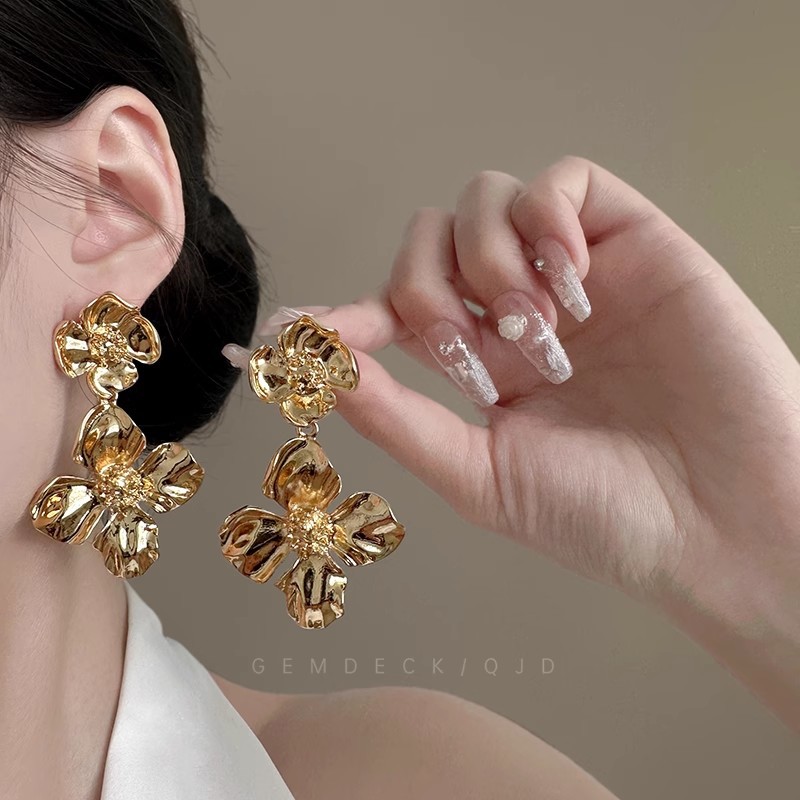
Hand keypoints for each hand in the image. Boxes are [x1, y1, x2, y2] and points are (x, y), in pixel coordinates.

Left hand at [266, 157, 799, 725]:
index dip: (343, 315)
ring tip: (541, 330)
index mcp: (485, 367)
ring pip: (486, 200)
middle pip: (428, 241)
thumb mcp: (480, 477)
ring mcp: (574, 275)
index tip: (296, 332)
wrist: (723, 519)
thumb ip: (397, 418)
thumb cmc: (608, 516)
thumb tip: (318, 368)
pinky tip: (570, 282)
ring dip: (489, 261)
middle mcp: (521, 313)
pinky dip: (547, 220)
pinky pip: (566, 182)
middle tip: (473, 358)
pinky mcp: (633, 243)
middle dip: (427, 293)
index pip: (395, 312)